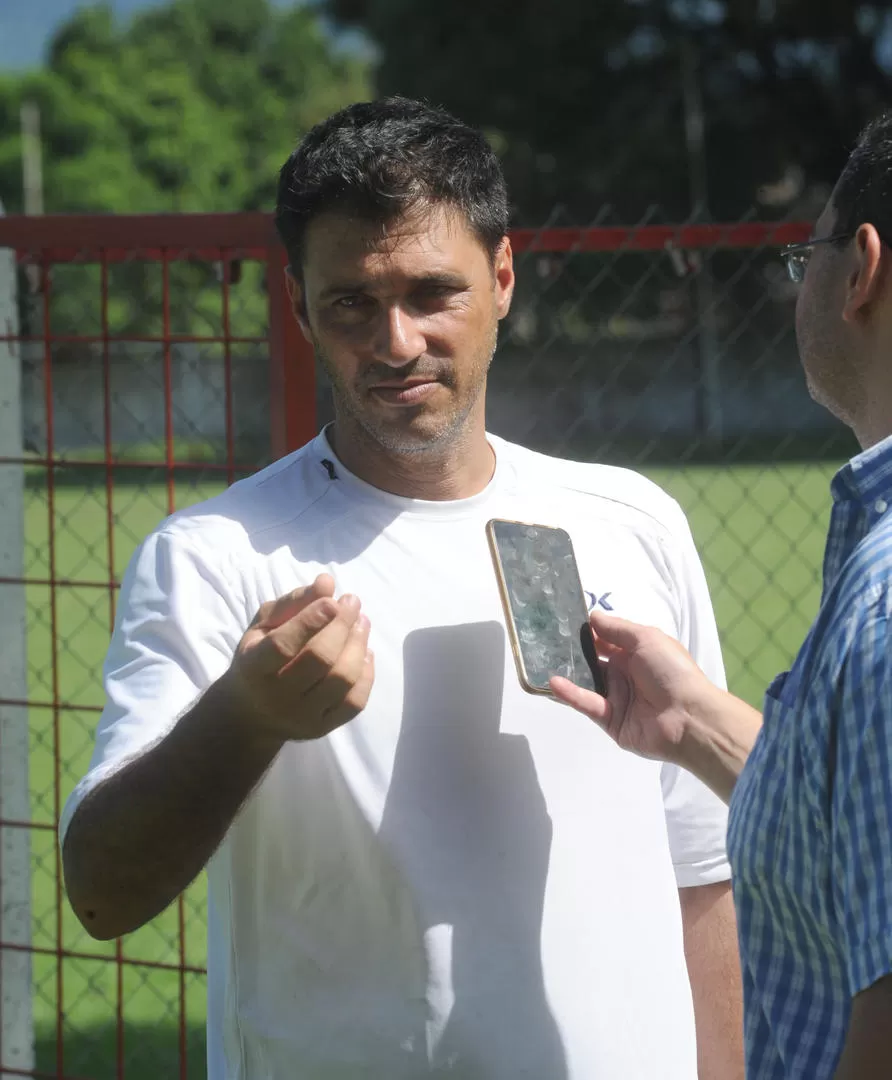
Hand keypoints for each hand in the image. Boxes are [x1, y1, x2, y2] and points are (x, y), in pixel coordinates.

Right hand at [224, 574, 373, 744]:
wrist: (252, 715)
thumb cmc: (257, 660)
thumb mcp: (263, 626)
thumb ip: (293, 603)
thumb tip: (327, 582)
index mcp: (254, 668)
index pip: (284, 645)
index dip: (311, 620)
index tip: (333, 600)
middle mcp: (277, 698)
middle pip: (321, 660)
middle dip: (342, 625)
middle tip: (352, 602)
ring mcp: (303, 717)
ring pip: (343, 679)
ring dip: (359, 644)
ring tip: (361, 621)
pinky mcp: (323, 729)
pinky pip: (355, 701)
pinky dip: (367, 672)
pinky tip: (365, 652)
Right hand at [550, 610, 716, 764]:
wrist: (689, 718)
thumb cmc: (671, 671)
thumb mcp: (646, 639)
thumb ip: (616, 629)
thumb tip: (592, 616)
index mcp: (637, 654)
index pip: (606, 641)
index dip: (588, 633)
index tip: (563, 622)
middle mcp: (625, 675)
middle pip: (593, 662)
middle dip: (572, 653)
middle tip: (544, 641)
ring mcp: (616, 699)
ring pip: (587, 683)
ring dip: (568, 673)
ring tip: (541, 661)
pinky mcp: (609, 721)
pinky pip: (587, 704)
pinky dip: (570, 693)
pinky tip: (554, 682)